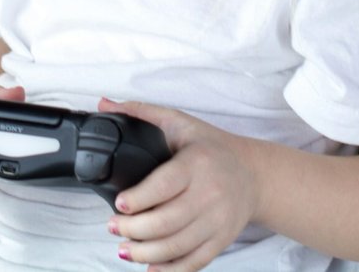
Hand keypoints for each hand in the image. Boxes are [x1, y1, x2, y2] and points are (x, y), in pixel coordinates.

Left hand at [102, 98, 258, 271]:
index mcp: (196, 163)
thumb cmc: (212, 147)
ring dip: (145, 253)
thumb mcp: (180, 122)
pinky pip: (194, 262)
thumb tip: (104, 104)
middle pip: (167, 222)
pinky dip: (170, 270)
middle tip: (113, 228)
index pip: (164, 186)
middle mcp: (210, 193)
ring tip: (124, 249)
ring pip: (178, 246)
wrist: (254, 173)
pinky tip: (150, 267)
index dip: (138, 200)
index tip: (118, 206)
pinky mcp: (222, 239)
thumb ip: (141, 113)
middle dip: (133, 230)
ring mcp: (218, 220)